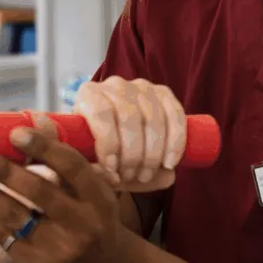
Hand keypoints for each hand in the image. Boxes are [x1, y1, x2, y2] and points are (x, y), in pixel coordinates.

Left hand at [0, 126, 135, 262]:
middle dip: (4, 172)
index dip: (44, 148)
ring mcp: (58, 250)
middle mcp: (83, 226)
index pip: (72, 168)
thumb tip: (36, 119)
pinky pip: (2, 237)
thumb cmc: (91, 216)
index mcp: (99, 199)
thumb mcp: (91, 189)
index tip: (16, 133)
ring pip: (13, 217)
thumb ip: (63, 157)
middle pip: (39, 193)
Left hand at [74, 77, 186, 192]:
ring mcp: (141, 87)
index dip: (108, 143)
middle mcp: (115, 85)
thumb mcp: (87, 158)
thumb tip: (109, 176)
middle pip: (129, 118)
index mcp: (89, 95)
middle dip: (133, 154)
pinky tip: (170, 163)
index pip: (100, 112)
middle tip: (131, 176)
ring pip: (153, 119)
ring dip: (153, 154)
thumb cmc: (97, 148)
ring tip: (146, 175)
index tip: (112, 169)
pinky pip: (175, 116)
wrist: (115, 137)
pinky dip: (175, 142)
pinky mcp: (163, 93)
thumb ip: (92, 169)